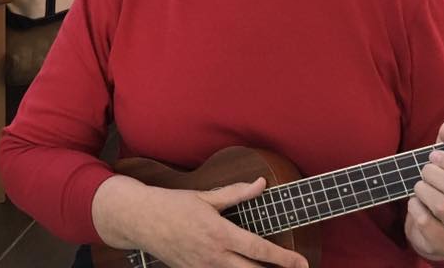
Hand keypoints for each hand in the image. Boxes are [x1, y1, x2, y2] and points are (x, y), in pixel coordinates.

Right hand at [93, 175, 307, 267]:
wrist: (141, 220)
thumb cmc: (173, 204)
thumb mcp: (205, 197)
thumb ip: (236, 193)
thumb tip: (261, 184)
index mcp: (220, 233)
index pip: (259, 249)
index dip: (284, 258)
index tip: (302, 263)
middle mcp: (214, 255)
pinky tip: (240, 267)